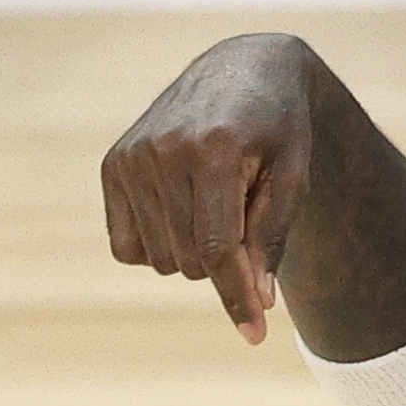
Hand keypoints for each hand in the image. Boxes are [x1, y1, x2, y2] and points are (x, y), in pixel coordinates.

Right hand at [100, 33, 315, 343]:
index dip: (237, 297)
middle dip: (226, 264)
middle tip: (248, 219)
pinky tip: (184, 211)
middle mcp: (160, 150)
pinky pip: (128, 247)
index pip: (218, 249)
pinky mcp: (111, 165)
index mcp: (211, 149)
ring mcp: (129, 157)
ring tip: (219, 203)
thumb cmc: (279, 129)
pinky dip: (161, 245)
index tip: (256, 335)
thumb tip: (257, 302)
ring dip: (195, 253)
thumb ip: (272, 238)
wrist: (243, 70)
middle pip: (191, 260)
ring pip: (161, 259)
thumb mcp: (294, 177)